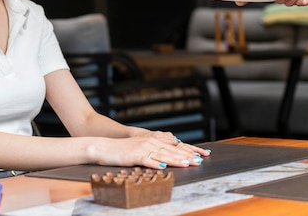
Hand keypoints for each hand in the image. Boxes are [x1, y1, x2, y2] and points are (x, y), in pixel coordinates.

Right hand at [91, 135, 209, 169]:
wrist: (104, 147)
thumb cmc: (123, 150)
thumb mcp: (142, 147)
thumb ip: (156, 148)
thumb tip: (172, 149)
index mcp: (154, 140)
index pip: (176, 145)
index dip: (190, 149)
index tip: (203, 154)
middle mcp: (150, 142)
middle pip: (172, 149)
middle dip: (188, 155)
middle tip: (200, 160)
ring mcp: (142, 149)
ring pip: (162, 154)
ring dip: (176, 159)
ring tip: (188, 163)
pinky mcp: (134, 156)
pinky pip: (146, 160)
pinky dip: (155, 163)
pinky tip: (163, 166)